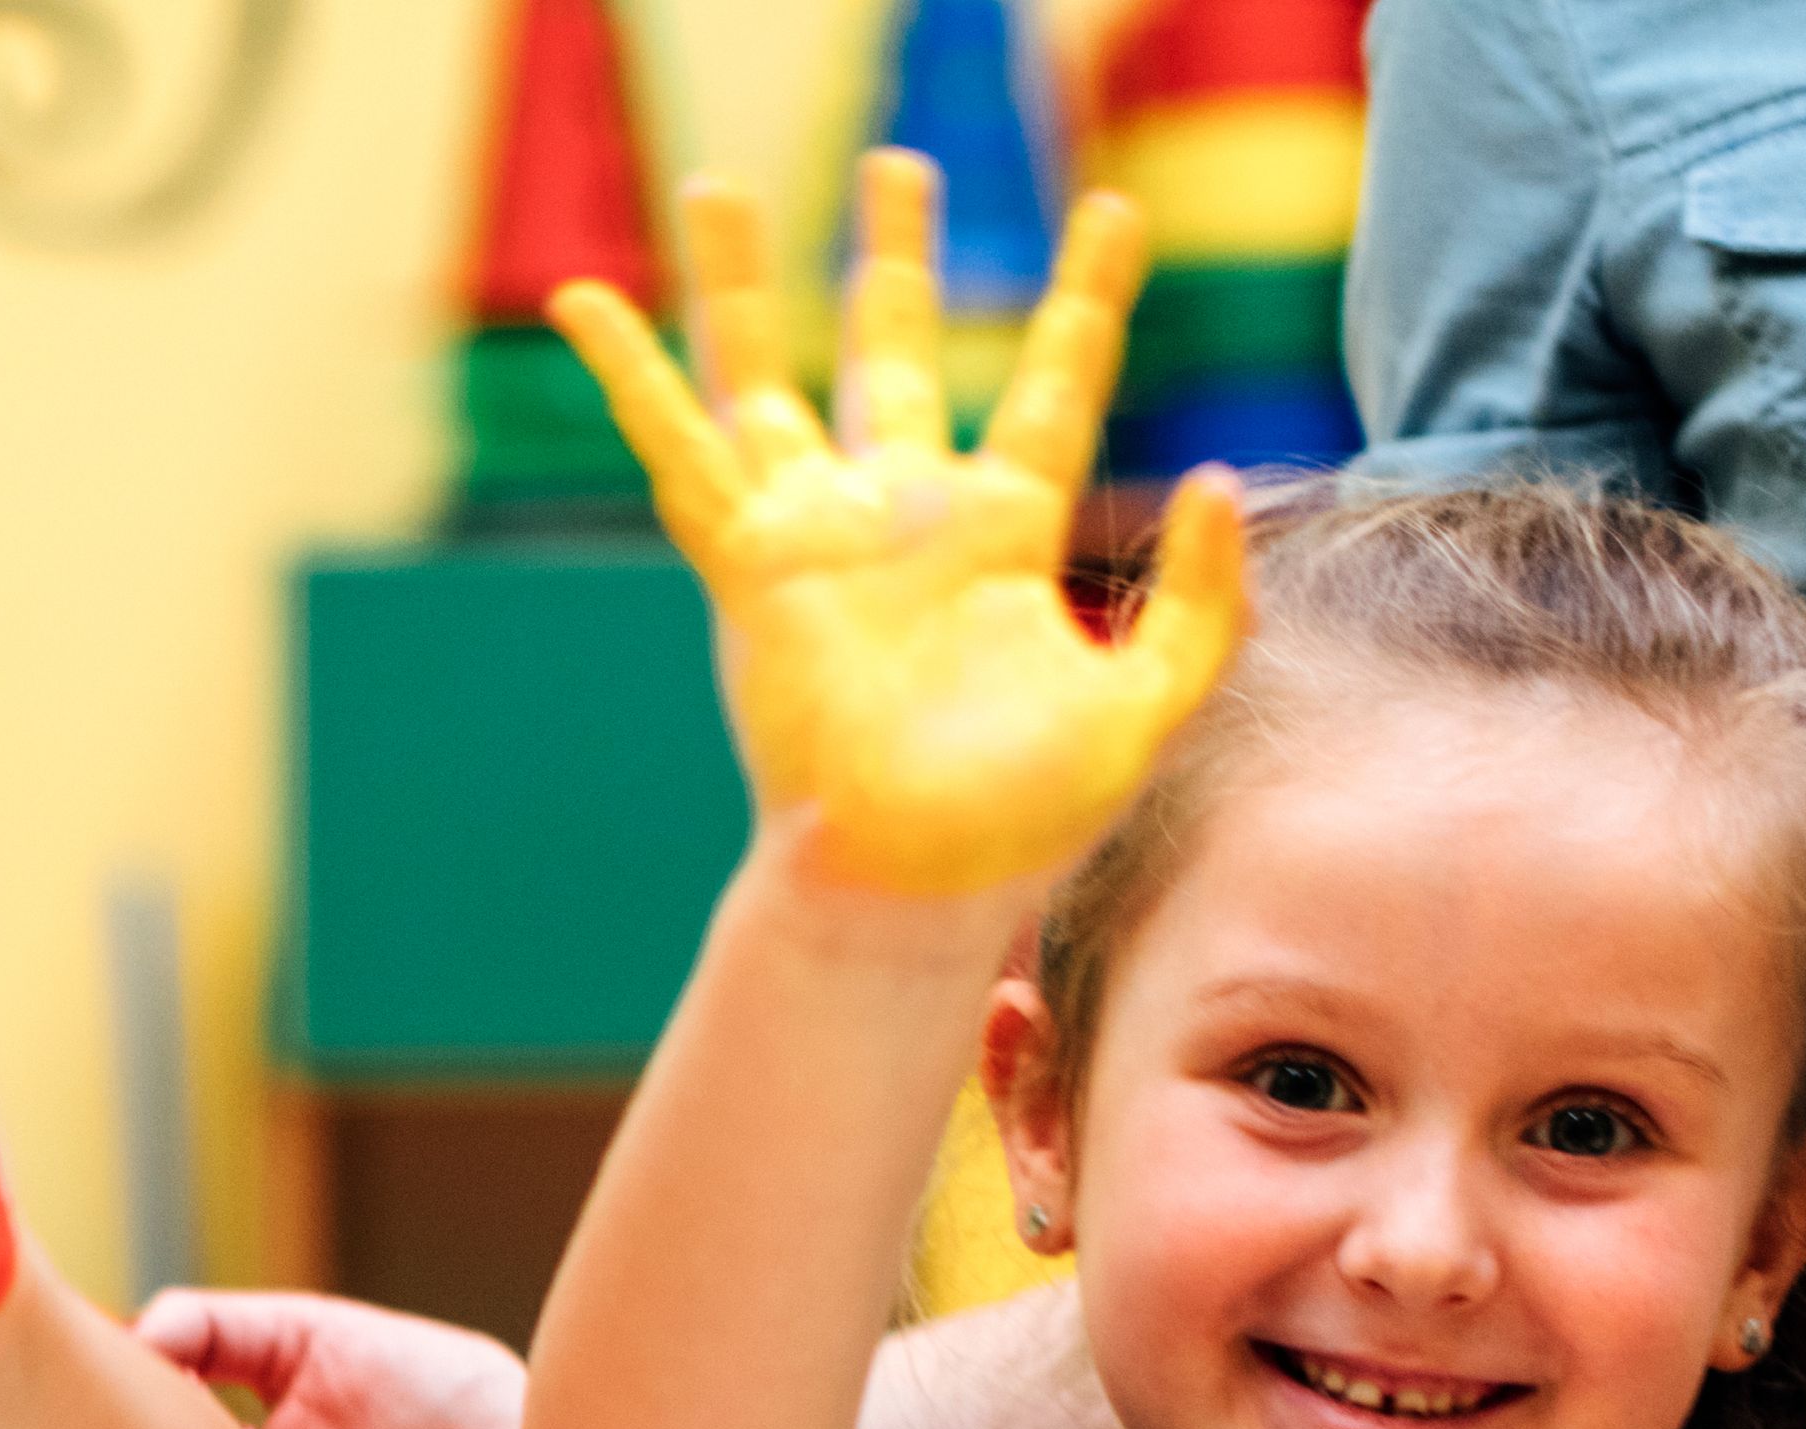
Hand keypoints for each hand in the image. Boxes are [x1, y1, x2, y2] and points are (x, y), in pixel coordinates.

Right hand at [548, 156, 1246, 900]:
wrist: (908, 885)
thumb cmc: (1022, 822)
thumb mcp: (1153, 704)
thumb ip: (1202, 602)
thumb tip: (1222, 479)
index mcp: (1001, 535)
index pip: (1052, 385)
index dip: (1084, 298)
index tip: (1116, 213)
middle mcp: (901, 519)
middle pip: (897, 352)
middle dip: (895, 258)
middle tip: (898, 166)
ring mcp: (816, 539)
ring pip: (767, 378)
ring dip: (737, 283)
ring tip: (716, 183)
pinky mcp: (748, 569)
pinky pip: (678, 454)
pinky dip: (630, 377)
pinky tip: (583, 303)